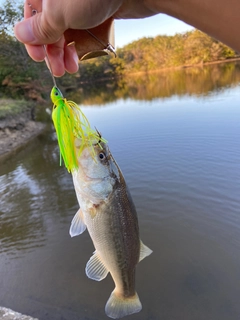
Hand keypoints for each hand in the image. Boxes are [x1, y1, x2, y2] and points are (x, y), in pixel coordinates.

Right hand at [14, 0, 155, 76]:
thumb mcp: (61, 13)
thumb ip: (41, 26)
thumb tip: (20, 34)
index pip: (32, 14)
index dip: (33, 37)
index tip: (38, 57)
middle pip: (50, 26)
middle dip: (52, 51)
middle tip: (57, 70)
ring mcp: (80, 5)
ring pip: (67, 32)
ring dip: (66, 53)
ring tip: (70, 70)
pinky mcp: (96, 13)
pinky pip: (82, 33)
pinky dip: (80, 47)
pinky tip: (80, 60)